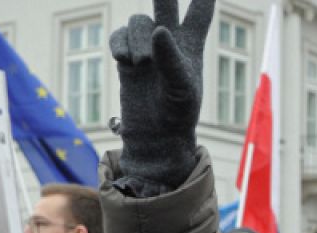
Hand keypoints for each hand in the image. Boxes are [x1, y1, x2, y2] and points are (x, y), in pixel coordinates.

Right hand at [109, 0, 213, 190]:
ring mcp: (145, 48)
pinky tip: (124, 60)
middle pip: (165, 5)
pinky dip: (119, 44)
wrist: (156, 135)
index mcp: (191, 45)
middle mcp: (169, 41)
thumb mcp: (181, 87)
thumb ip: (171, 58)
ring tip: (142, 63)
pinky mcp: (126, 59)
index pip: (199, 13)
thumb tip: (158, 29)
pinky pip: (118, 36)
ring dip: (138, 39)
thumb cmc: (177, 113)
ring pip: (138, 22)